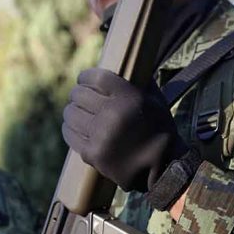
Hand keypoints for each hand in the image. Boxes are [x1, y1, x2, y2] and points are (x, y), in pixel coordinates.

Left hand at [62, 67, 198, 209]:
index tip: (84, 79)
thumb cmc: (160, 130)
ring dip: (73, 111)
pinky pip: (70, 134)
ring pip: (70, 113)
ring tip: (79, 113)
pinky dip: (70, 129)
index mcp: (129, 98)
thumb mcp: (155, 100)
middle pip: (79, 94)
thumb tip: (118, 64)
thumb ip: (136, 82)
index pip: (96, 77)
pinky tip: (76, 127)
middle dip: (79, 94)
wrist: (164, 169)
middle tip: (82, 98)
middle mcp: (113, 115)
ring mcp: (101, 136)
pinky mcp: (92, 153)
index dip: (86, 77)